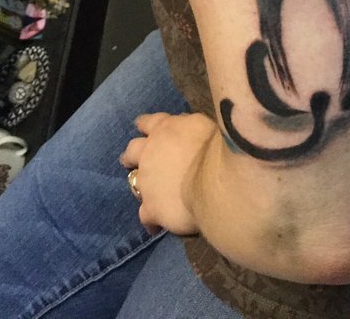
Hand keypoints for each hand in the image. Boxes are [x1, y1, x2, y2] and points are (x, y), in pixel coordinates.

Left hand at [119, 111, 216, 236]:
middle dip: (132, 155)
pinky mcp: (151, 208)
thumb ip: (188, 127)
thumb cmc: (217, 145)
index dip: (145, 125)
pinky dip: (150, 220)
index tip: (141, 126)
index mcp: (164, 129)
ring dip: (141, 185)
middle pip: (133, 150)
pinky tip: (156, 226)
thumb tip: (183, 127)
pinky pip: (145, 216)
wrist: (215, 179)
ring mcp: (146, 182)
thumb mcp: (202, 124)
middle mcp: (149, 153)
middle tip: (133, 160)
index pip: (148, 122)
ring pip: (134, 183)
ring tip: (147, 192)